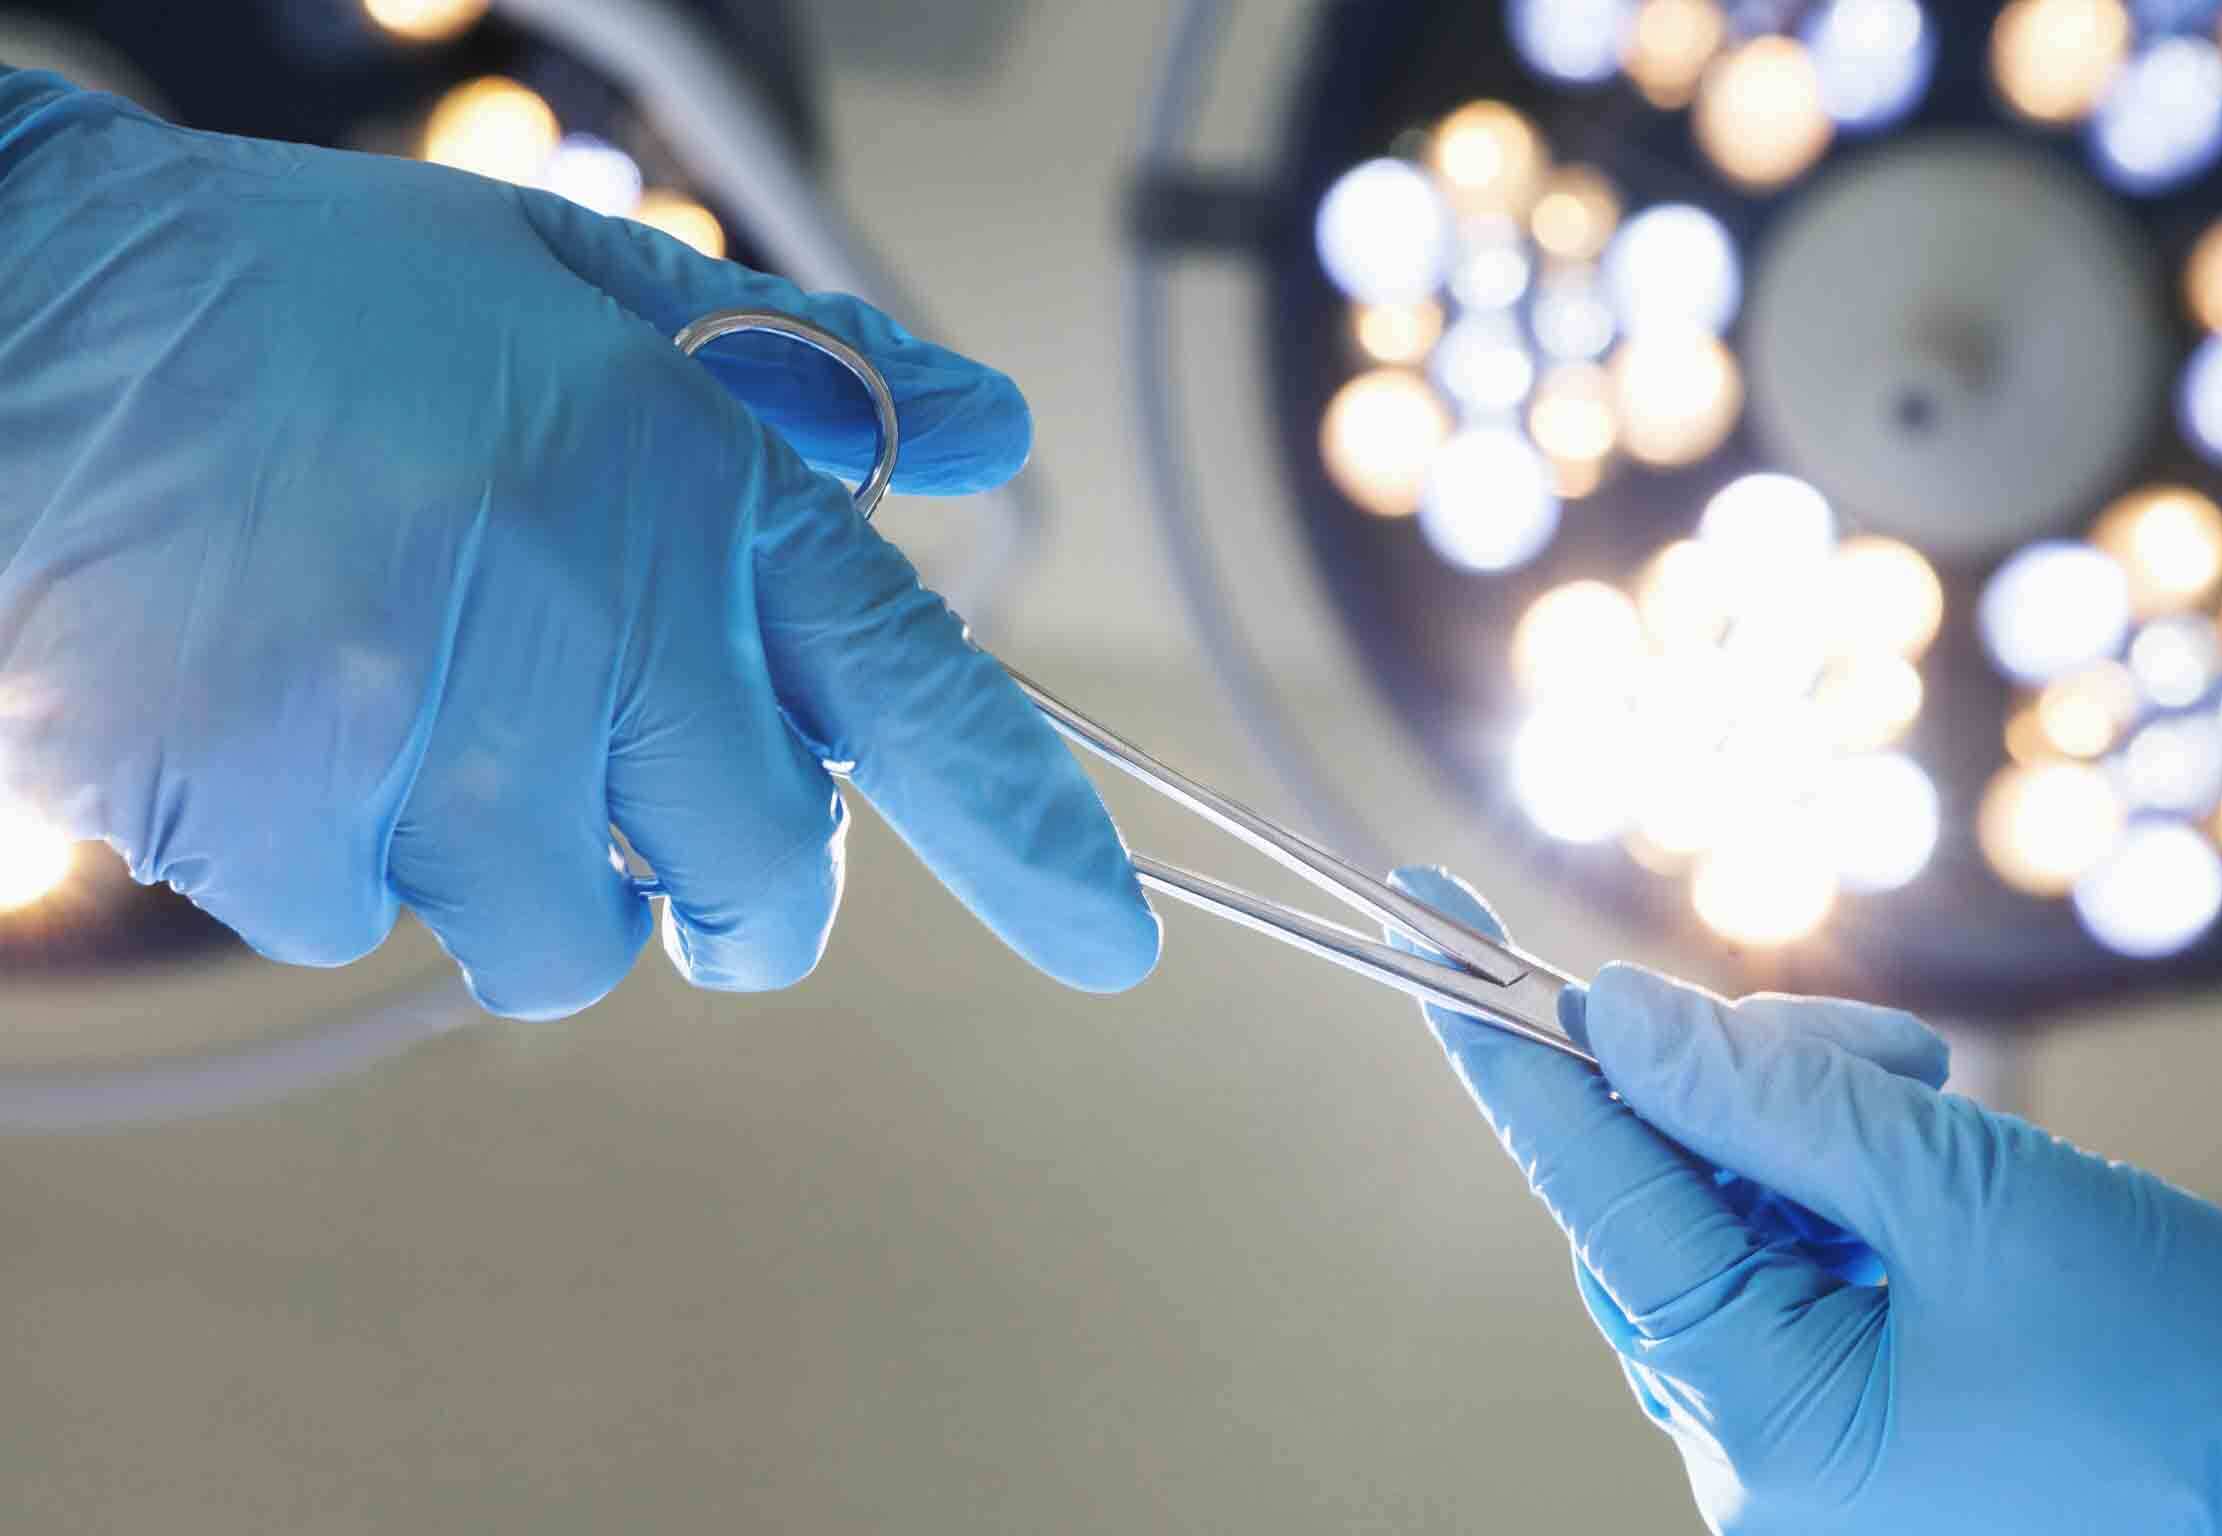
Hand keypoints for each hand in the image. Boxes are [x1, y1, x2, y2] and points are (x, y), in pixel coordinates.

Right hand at [0, 73, 1157, 1015]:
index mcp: (695, 492)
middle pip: (766, 890)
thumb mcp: (578, 285)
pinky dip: (357, 856)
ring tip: (429, 712)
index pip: (920, 701)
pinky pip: (382, 926)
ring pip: (576, 941)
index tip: (1115, 938)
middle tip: (668, 814)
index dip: (1035, 838)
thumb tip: (978, 437)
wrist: (19, 325)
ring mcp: (444, 750)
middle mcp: (599, 635)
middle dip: (744, 888)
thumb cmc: (314, 304)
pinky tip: (291, 717)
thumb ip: (802, 373)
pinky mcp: (293, 833)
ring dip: (537, 869)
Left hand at [1389, 866, 2221, 1532]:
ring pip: (1727, 1219)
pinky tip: (1936, 1147)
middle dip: (1735, 1088)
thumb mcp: (1977, 1201)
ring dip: (1807, 1125)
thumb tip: (1618, 1014)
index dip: (1511, 1057)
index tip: (1428, 935)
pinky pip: (1792, 1261)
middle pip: (1661, 1202)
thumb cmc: (2206, 1384)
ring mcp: (1811, 1443)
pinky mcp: (1862, 1412)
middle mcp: (1761, 1457)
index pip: (1600, 1203)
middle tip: (1867, 1051)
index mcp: (1769, 1433)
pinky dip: (1840, 1178)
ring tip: (1943, 1102)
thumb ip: (1779, 1102)